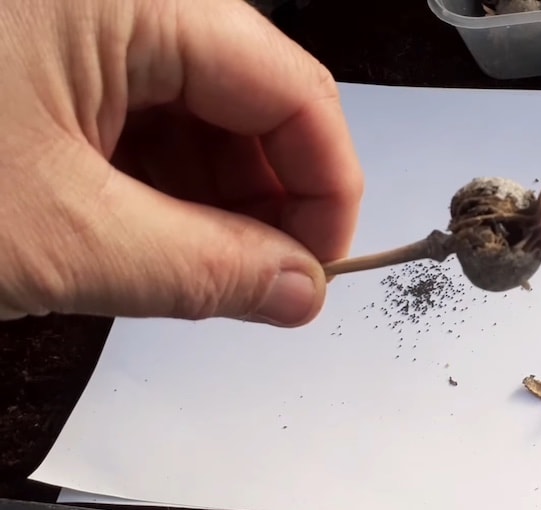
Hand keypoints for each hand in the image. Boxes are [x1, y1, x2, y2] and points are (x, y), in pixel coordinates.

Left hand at [0, 0, 363, 326]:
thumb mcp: (62, 237)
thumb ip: (202, 270)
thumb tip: (299, 292)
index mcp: (132, 1)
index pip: (293, 90)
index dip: (327, 189)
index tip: (320, 270)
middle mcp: (119, 0)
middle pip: (253, 102)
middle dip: (270, 203)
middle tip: (263, 285)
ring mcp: (85, 28)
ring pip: (201, 119)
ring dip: (216, 204)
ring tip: (201, 271)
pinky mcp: (55, 61)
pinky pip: (145, 123)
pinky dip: (161, 189)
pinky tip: (147, 238)